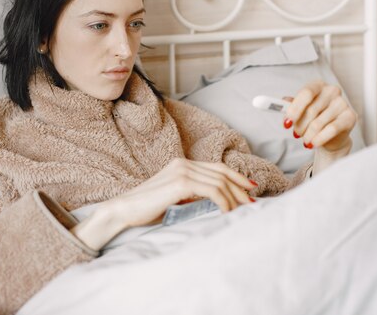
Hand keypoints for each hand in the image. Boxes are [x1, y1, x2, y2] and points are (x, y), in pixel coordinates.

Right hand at [71, 158, 255, 250]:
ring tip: (242, 211)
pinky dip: (224, 201)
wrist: (124, 210)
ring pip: (220, 181)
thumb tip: (214, 201)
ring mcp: (182, 171)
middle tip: (252, 203)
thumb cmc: (146, 209)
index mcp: (182, 164)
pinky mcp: (181, 183)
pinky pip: (212, 190)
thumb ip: (191, 194)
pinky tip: (227, 212)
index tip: (250, 189)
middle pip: (222, 173)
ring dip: (235, 197)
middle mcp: (183, 163)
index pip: (216, 168)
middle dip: (240, 188)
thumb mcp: (174, 198)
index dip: (236, 177)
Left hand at [283, 80, 356, 152]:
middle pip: (311, 110)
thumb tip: (282, 102)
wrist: (332, 135)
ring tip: (306, 140)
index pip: (306, 93)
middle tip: (296, 134)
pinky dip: (319, 139)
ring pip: (318, 123)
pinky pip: (331, 129)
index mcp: (318, 85)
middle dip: (300, 126)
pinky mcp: (350, 117)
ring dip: (308, 135)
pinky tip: (313, 144)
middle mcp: (332, 91)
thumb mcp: (300, 111)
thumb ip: (290, 106)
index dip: (294, 109)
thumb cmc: (314, 119)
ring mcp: (342, 103)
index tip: (286, 123)